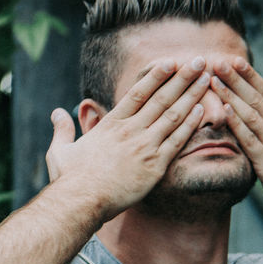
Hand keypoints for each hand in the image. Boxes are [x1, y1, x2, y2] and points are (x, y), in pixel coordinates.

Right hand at [45, 59, 211, 217]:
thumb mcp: (60, 150)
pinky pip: (177, 142)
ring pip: (173, 115)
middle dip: (182, 78)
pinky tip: (202, 111)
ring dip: (191, 95)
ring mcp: (145, 147)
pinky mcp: (155, 167)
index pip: (138, 93)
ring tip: (206, 79)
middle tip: (198, 61)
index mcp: (111, 124)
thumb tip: (56, 113)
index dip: (156, 76)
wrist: (82, 202)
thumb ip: (63, 129)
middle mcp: (131, 131)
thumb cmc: (70, 180)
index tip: (171, 62)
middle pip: (161, 98)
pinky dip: (190, 125)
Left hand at [210, 59, 262, 225]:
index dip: (252, 76)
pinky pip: (250, 140)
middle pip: (258, 99)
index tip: (236, 60)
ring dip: (232, 96)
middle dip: (238, 79)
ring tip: (216, 80)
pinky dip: (237, 123)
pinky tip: (225, 110)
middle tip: (220, 61)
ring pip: (252, 115)